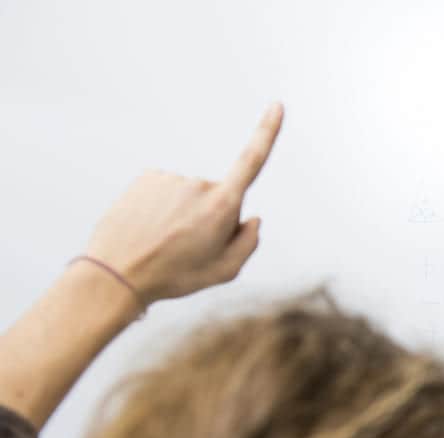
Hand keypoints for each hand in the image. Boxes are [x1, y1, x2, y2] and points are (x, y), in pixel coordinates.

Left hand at [82, 102, 284, 303]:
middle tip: (189, 248)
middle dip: (212, 219)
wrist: (116, 273)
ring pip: (190, 196)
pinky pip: (167, 192)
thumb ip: (249, 243)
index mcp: (222, 206)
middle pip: (219, 197)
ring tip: (164, 242)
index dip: (267, 132)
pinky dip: (163, 208)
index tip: (277, 106)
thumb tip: (252, 218)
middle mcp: (198, 184)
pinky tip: (150, 228)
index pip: (252, 162)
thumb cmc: (174, 276)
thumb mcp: (224, 271)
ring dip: (184, 215)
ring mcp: (171, 178)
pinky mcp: (148, 177)